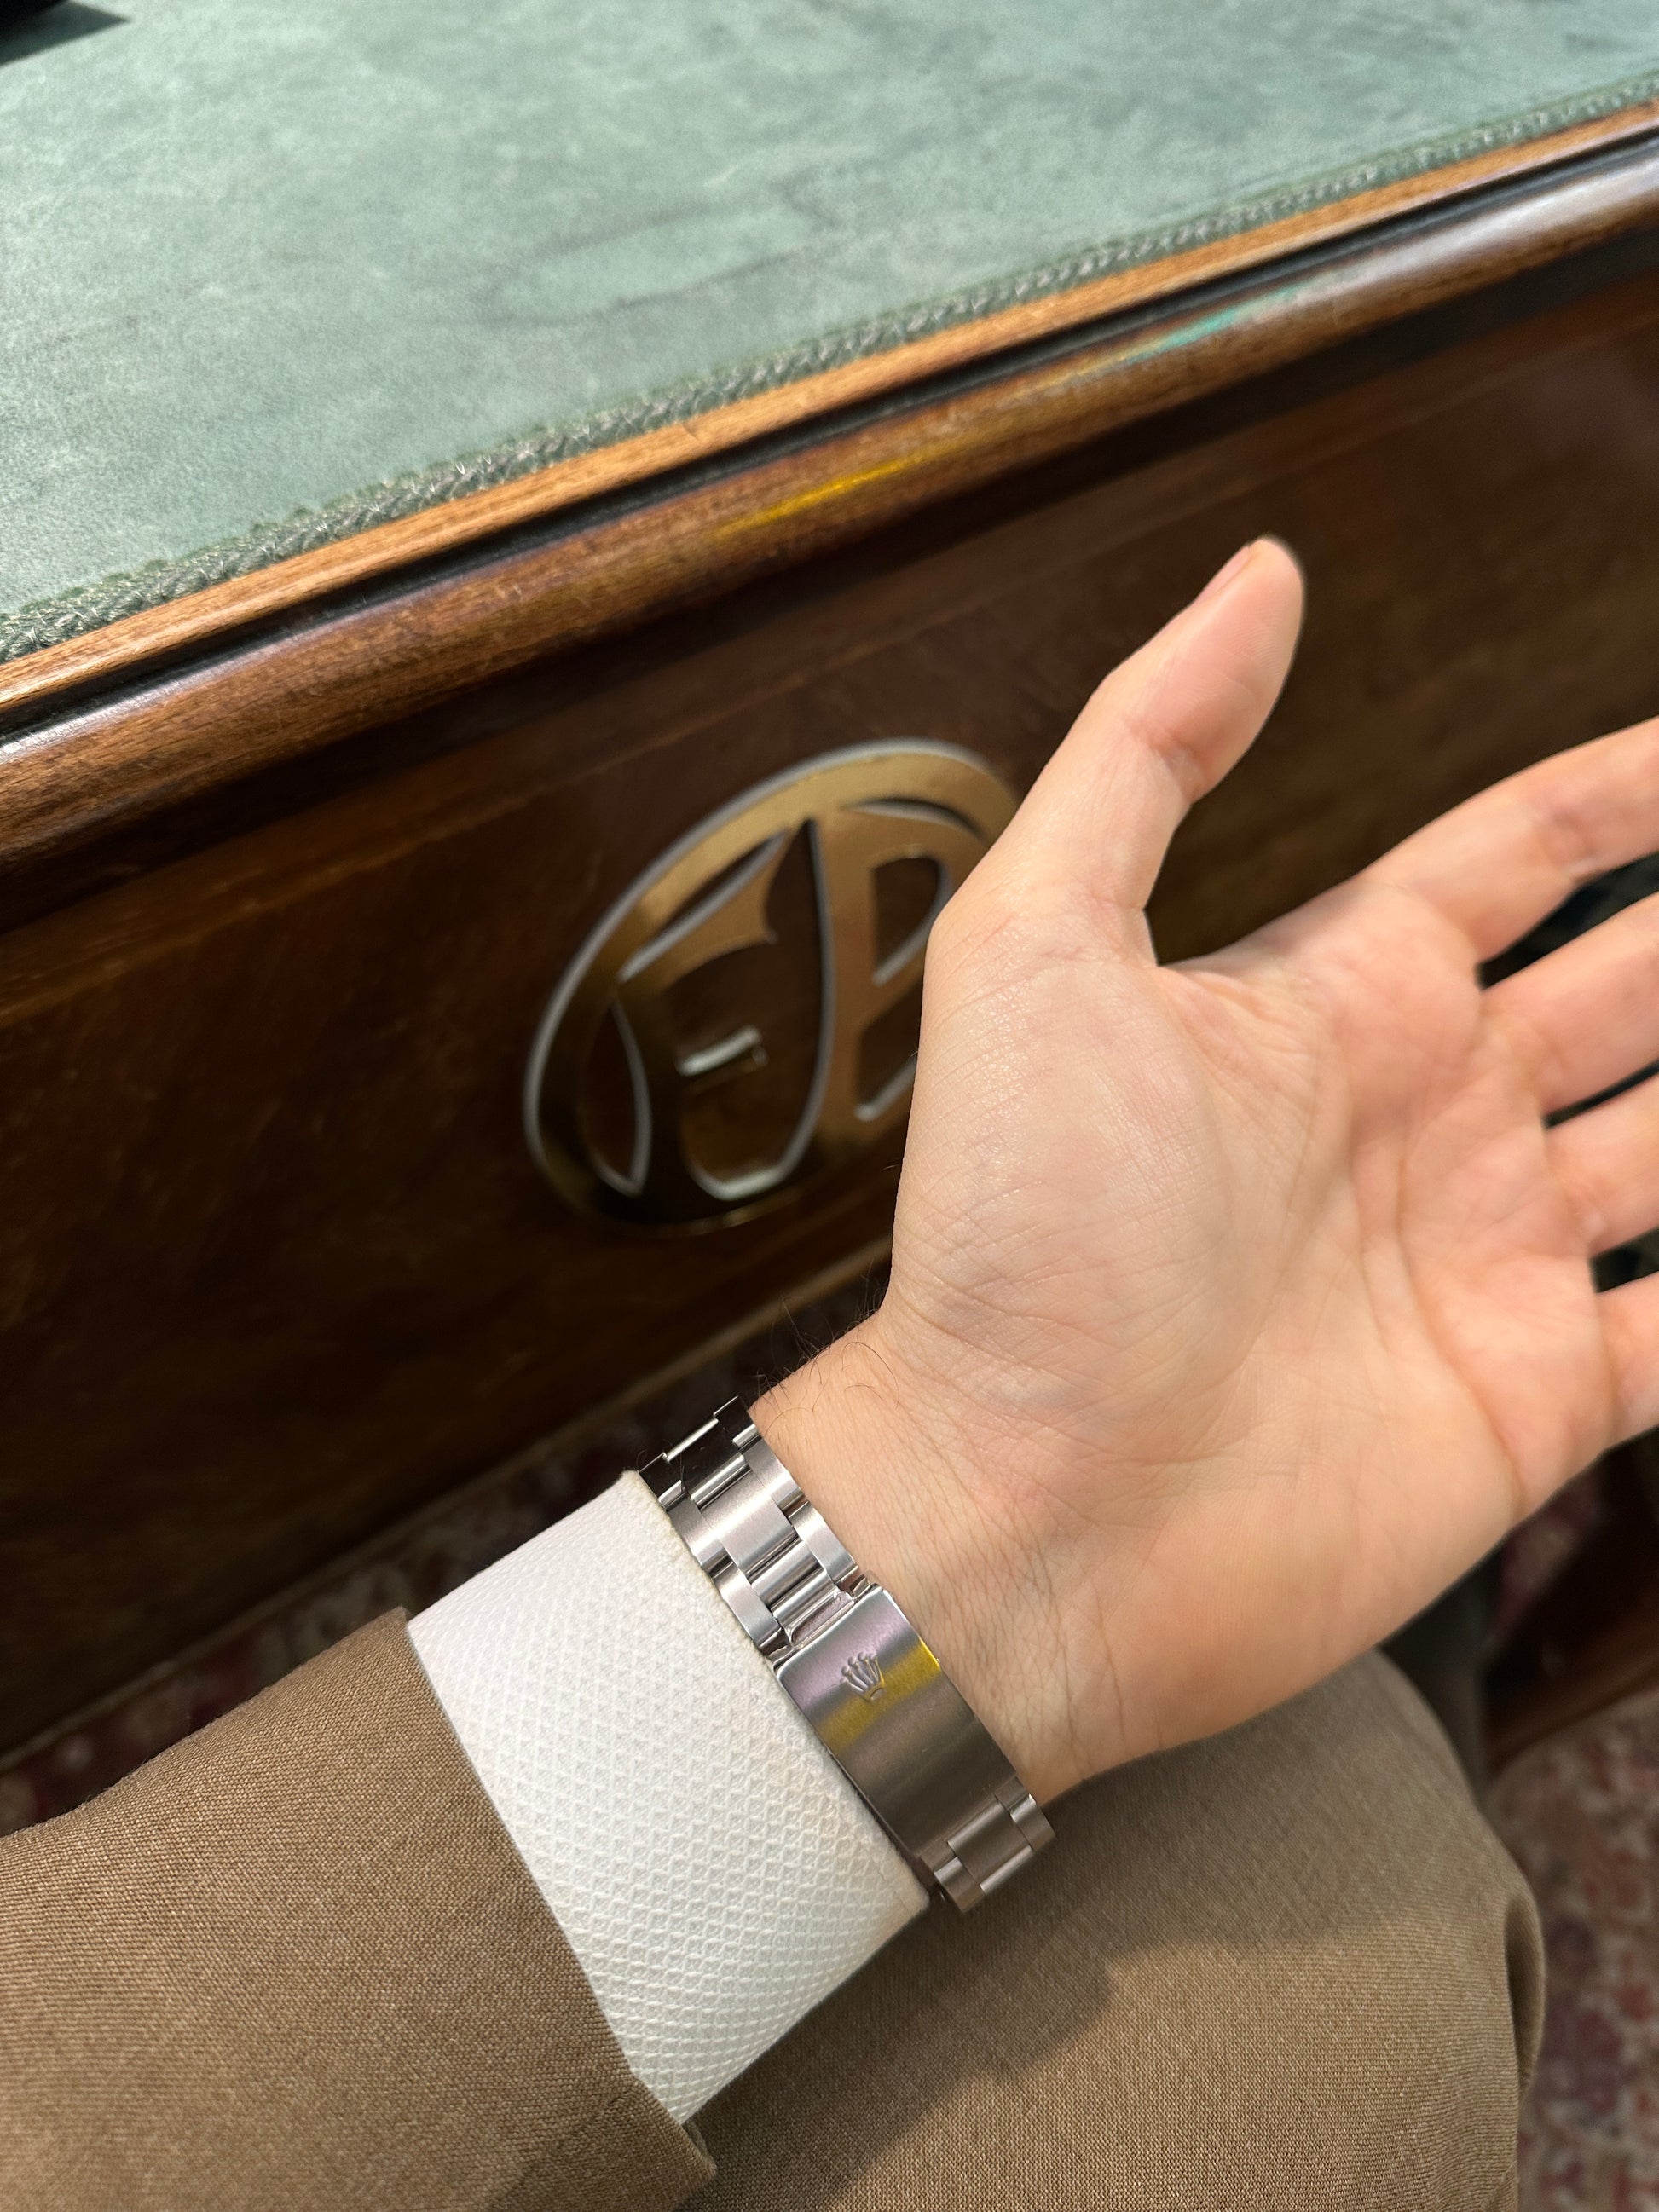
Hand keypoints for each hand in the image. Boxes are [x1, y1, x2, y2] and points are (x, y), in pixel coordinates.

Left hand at [758, 539, 1658, 1802]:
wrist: (1022, 1508)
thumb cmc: (1012, 1237)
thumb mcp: (1036, 947)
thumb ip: (1146, 751)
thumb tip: (1260, 576)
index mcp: (1335, 1000)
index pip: (1524, 852)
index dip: (1627, 786)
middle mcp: (1431, 1117)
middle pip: (1639, 985)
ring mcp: (1492, 1258)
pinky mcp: (1533, 1400)